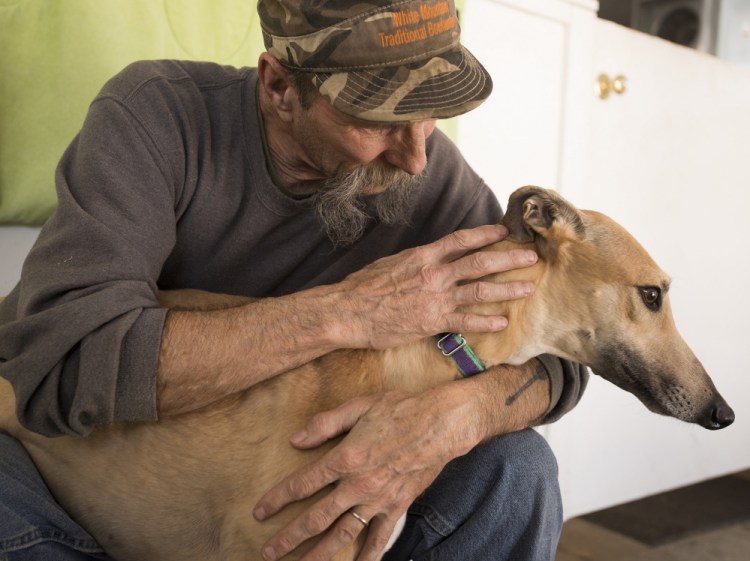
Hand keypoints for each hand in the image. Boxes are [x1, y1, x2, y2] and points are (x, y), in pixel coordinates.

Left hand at [253, 389, 479, 560]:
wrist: (441, 423)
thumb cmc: (399, 409)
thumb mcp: (359, 406)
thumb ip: (325, 423)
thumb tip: (296, 439)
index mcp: (345, 457)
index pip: (302, 483)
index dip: (278, 499)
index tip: (260, 512)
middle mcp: (358, 484)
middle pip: (317, 518)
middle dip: (289, 537)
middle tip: (268, 552)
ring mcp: (379, 499)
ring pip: (343, 534)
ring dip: (319, 554)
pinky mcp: (398, 506)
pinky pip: (380, 537)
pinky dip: (368, 556)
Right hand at [331, 224, 537, 349]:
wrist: (348, 311)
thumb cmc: (363, 288)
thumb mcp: (390, 264)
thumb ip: (414, 262)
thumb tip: (428, 259)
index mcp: (423, 256)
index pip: (461, 240)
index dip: (485, 234)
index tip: (504, 231)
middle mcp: (434, 274)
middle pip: (480, 262)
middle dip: (509, 259)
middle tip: (531, 257)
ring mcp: (436, 298)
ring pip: (480, 290)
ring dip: (508, 289)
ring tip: (528, 288)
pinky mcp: (432, 321)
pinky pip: (466, 321)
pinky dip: (486, 321)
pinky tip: (502, 322)